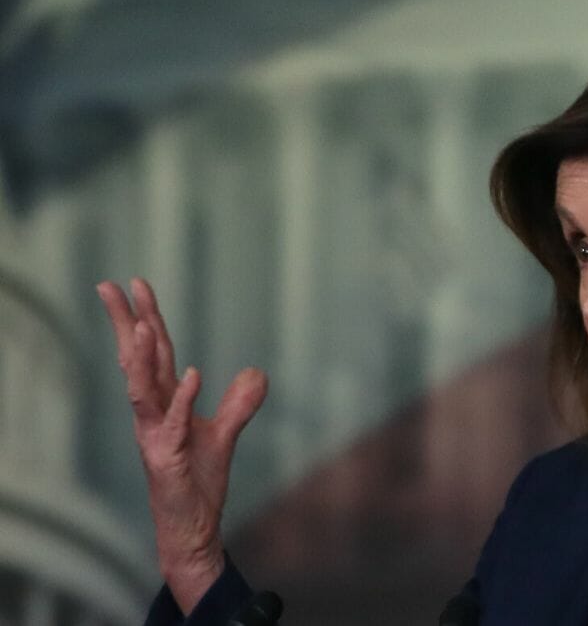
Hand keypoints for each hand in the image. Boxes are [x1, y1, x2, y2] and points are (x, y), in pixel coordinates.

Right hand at [98, 278, 267, 613]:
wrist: (193, 526)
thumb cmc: (198, 481)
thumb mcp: (224, 435)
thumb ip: (240, 404)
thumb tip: (257, 372)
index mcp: (164, 402)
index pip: (155, 353)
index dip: (147, 317)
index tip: (136, 283)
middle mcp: (153, 413)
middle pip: (137, 360)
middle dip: (126, 323)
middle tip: (109, 286)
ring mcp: (155, 435)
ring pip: (144, 389)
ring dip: (145, 357)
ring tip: (145, 324)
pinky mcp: (167, 458)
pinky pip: (175, 424)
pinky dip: (184, 399)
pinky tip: (194, 374)